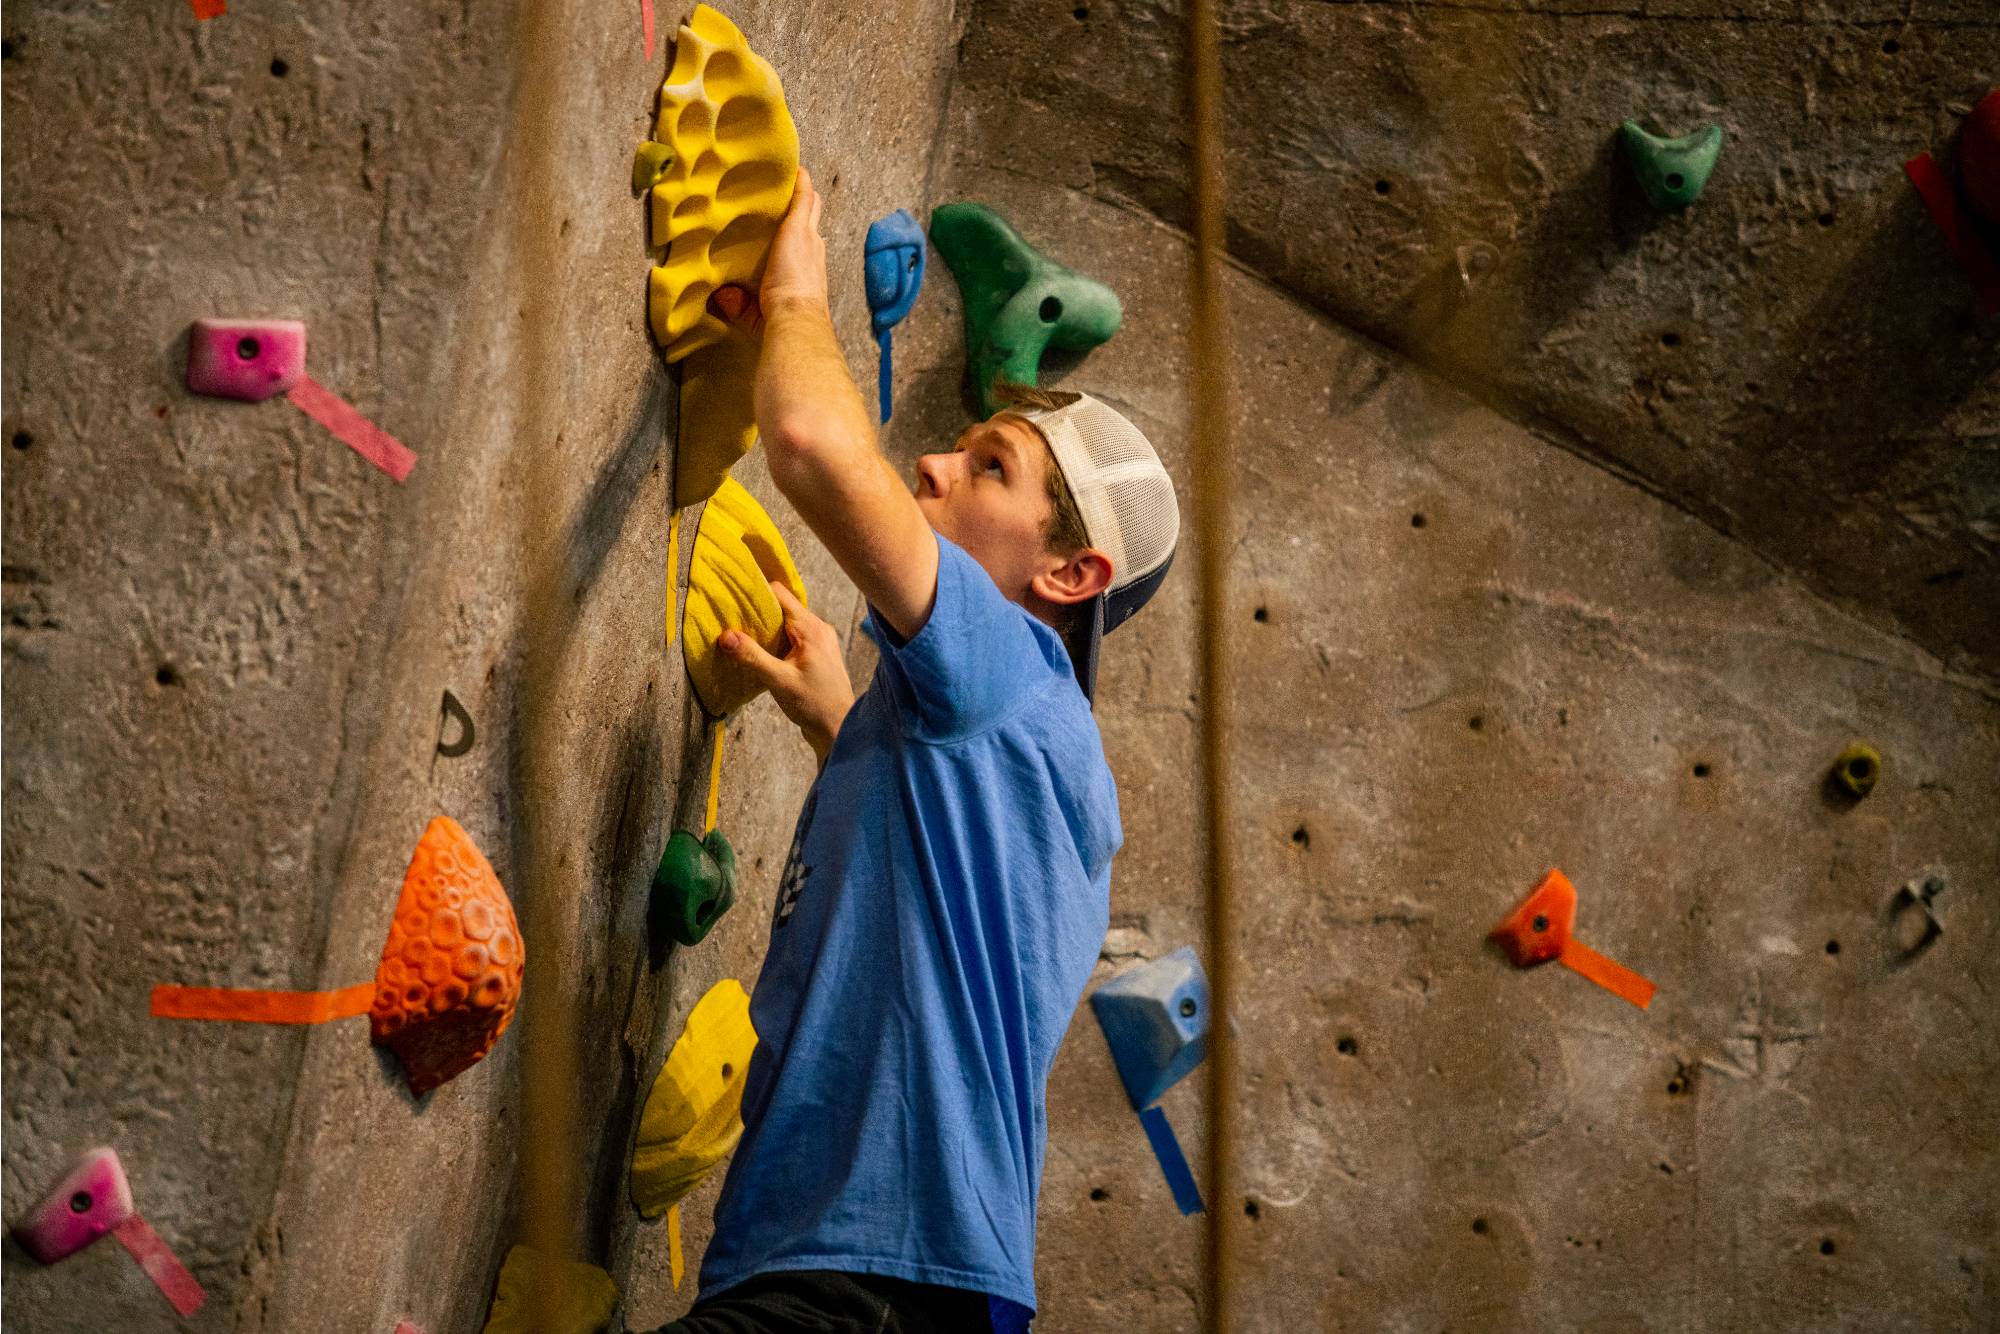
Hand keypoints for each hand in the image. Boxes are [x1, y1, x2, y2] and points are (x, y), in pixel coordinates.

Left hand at [708, 165, 827, 331]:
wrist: (796, 316)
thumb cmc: (781, 320)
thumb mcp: (754, 310)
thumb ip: (736, 303)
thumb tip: (719, 296)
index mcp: (806, 269)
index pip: (805, 243)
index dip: (798, 231)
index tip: (786, 222)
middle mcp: (812, 249)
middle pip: (811, 218)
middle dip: (801, 206)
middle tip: (782, 194)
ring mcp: (806, 235)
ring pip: (808, 205)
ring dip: (799, 192)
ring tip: (781, 176)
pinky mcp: (797, 225)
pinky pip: (802, 194)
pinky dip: (798, 180)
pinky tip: (794, 167)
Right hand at [721, 578, 853, 762]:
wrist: (839, 728)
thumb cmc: (814, 705)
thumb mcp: (779, 681)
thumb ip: (752, 657)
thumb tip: (725, 636)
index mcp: (812, 629)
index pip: (780, 594)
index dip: (756, 593)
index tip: (733, 598)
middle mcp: (818, 629)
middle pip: (782, 608)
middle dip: (758, 613)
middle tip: (732, 619)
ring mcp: (819, 641)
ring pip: (786, 624)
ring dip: (766, 630)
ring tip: (742, 636)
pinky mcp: (816, 654)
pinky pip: (792, 638)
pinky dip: (776, 641)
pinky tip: (760, 653)